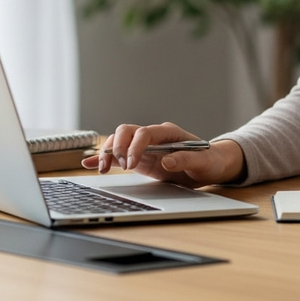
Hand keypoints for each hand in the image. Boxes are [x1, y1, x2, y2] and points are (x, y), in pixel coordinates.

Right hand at [81, 121, 245, 187]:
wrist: (209, 166)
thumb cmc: (208, 161)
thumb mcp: (203, 162)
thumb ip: (187, 160)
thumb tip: (168, 162)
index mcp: (168, 132)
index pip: (145, 132)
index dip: (135, 146)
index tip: (131, 164)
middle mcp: (153, 136)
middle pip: (127, 131)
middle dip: (118, 146)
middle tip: (118, 166)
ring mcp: (144, 147)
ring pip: (119, 141)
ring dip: (108, 152)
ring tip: (102, 169)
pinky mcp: (139, 158)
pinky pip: (119, 156)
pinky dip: (104, 159)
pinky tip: (90, 164)